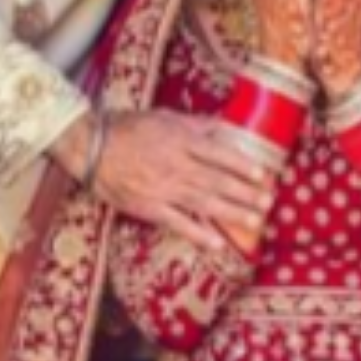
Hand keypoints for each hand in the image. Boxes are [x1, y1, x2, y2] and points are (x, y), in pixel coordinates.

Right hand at [55, 110, 273, 252]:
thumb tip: (225, 126)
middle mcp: (176, 165)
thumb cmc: (128, 128)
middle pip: (218, 181)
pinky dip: (198, 234)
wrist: (91, 147)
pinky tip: (217, 244)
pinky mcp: (149, 207)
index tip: (263, 174)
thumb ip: (195, 124)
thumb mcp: (165, 117)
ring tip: (255, 221)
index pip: (220, 154)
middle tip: (269, 202)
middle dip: (246, 193)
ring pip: (204, 203)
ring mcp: (163, 188)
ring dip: (232, 213)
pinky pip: (177, 223)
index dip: (243, 165)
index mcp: (181, 141)